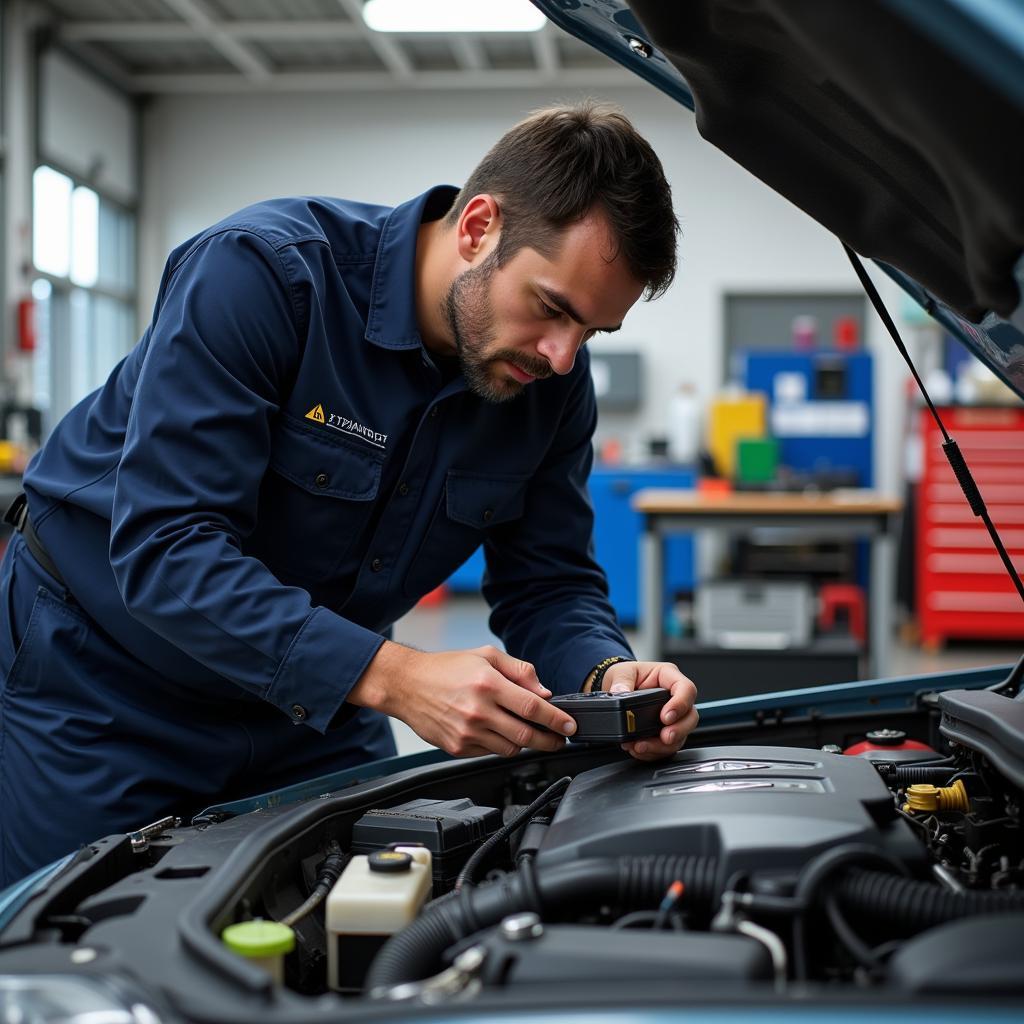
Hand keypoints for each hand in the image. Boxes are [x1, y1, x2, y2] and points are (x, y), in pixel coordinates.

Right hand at [348, 641, 576, 757]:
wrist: (407, 684)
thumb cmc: (446, 668)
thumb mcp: (485, 656)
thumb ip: (519, 671)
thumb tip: (544, 691)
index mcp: (487, 684)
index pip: (532, 707)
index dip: (556, 719)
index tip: (570, 726)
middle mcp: (478, 711)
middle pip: (526, 735)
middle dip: (550, 740)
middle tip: (560, 739)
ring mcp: (467, 732)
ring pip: (510, 748)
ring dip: (526, 744)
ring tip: (530, 734)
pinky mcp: (457, 747)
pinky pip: (490, 753)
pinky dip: (501, 746)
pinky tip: (499, 733)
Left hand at [600, 661, 697, 761]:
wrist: (614, 688)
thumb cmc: (625, 675)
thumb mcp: (621, 672)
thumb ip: (621, 682)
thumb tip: (620, 692)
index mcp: (668, 677)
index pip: (686, 689)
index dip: (680, 704)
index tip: (665, 717)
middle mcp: (674, 697)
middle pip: (690, 716)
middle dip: (678, 731)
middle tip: (664, 737)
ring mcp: (672, 717)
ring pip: (680, 736)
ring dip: (662, 746)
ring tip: (641, 746)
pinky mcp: (664, 732)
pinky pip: (666, 747)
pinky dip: (652, 752)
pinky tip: (638, 749)